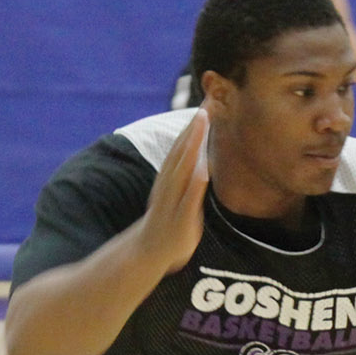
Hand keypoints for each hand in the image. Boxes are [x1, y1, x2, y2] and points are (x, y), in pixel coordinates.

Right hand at [140, 109, 209, 275]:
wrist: (148, 251)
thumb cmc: (167, 220)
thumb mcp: (178, 194)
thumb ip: (187, 176)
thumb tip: (200, 159)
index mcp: (170, 177)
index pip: (183, 146)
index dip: (194, 125)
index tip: (206, 104)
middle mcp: (169, 183)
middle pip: (182, 149)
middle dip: (195, 126)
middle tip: (207, 103)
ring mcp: (173, 199)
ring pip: (183, 166)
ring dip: (193, 144)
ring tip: (203, 122)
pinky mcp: (180, 218)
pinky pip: (188, 198)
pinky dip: (195, 183)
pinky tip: (203, 168)